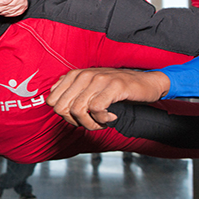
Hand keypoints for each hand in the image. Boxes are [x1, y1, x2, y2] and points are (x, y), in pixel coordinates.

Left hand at [46, 68, 169, 130]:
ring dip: (90, 123)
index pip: (52, 101)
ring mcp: (98, 80)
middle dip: (75, 122)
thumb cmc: (116, 88)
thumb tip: (52, 99)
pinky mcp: (113, 86)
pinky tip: (111, 117)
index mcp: (74, 75)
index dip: (64, 115)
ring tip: (102, 122)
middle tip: (90, 123)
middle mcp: (84, 75)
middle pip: (62, 108)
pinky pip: (96, 109)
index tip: (78, 118)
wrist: (146, 82)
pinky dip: (102, 119)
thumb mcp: (90, 86)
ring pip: (78, 110)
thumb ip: (71, 89)